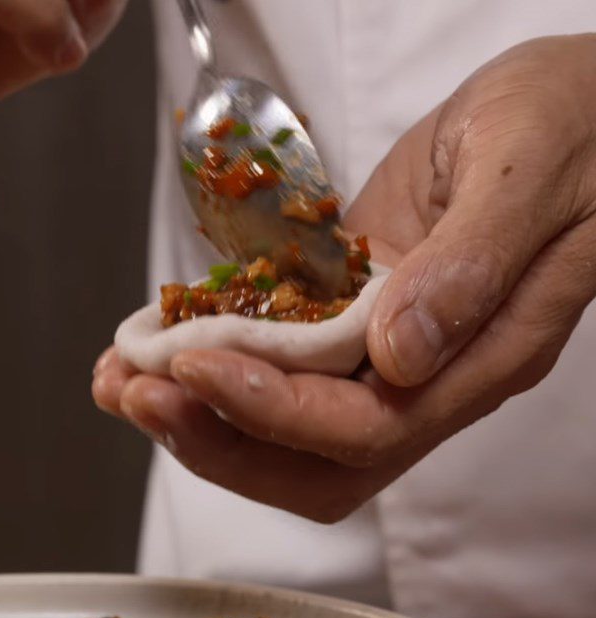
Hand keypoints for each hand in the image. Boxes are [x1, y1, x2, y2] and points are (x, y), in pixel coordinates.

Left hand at [93, 35, 595, 521]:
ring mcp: (382, 351)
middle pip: (315, 459)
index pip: (367, 426)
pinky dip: (208, 360)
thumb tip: (401, 353)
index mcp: (484, 357)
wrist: (575, 106)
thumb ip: (473, 264)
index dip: (274, 410)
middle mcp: (427, 377)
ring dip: (197, 414)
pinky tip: (153, 341)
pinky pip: (274, 362)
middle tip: (135, 395)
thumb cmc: (577, 124)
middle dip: (218, 438)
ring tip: (119, 380)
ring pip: (286, 426)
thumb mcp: (531, 170)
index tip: (196, 365)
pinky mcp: (347, 314)